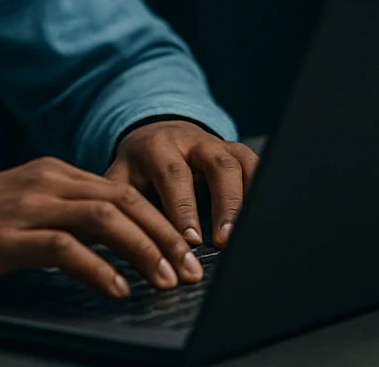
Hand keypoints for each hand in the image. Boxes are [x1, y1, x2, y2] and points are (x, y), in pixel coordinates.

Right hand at [0, 157, 204, 297]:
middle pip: (123, 200)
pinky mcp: (5, 236)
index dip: (161, 220)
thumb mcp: (21, 208)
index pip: (122, 190)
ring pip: (103, 218)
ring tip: (167, 280)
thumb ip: (63, 216)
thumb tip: (113, 242)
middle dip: (165, 235)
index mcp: (53, 173)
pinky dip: (96, 267)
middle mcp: (45, 182)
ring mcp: (25, 206)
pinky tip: (116, 288)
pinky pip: (63, 247)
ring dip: (143, 250)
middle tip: (193, 269)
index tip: (189, 250)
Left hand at [106, 120, 258, 247]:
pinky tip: (263, 217)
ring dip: (245, 201)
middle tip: (224, 242)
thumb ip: (118, 203)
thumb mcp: (119, 178)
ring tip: (245, 235)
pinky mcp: (236, 152)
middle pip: (216, 166)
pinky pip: (255, 165)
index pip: (173, 175)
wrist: (154, 136)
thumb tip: (116, 240)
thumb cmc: (136, 168)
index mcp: (157, 147)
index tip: (190, 240)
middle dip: (223, 205)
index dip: (183, 208)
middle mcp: (192, 141)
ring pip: (240, 165)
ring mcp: (218, 145)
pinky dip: (262, 189)